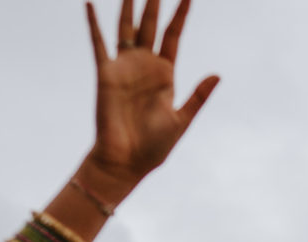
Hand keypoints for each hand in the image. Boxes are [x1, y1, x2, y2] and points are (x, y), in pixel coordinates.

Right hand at [80, 0, 218, 199]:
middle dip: (154, 2)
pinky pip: (98, 44)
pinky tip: (90, 3)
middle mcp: (144, 66)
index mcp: (165, 74)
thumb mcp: (182, 119)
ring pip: (126, 28)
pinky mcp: (106, 74)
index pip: (173, 36)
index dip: (180, 15)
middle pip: (150, 25)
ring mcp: (124, 67)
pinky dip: (93, 23)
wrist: (126, 161)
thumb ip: (198, 96)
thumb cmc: (154, 146)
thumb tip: (218, 75)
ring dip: (128, 6)